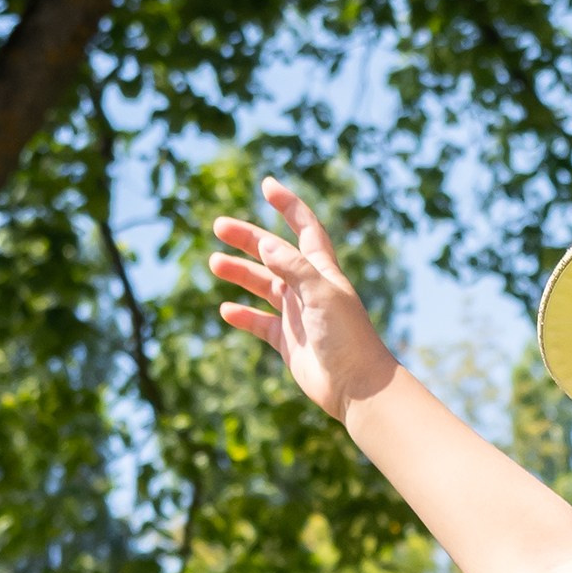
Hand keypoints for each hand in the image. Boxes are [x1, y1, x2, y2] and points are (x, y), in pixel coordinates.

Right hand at [210, 180, 397, 423]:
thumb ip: (294, 267)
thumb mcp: (321, 294)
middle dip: (248, 238)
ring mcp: (298, 315)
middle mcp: (309, 289)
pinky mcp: (289, 343)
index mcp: (322, 271)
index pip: (305, 229)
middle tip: (219, 227)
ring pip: (263, 286)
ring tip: (214, 264)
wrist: (357, 387)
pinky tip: (226, 309)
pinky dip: (243, 316)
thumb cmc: (347, 338)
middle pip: (274, 254)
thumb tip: (265, 244)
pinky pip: (260, 323)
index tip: (267, 185)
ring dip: (240, 274)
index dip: (289, 206)